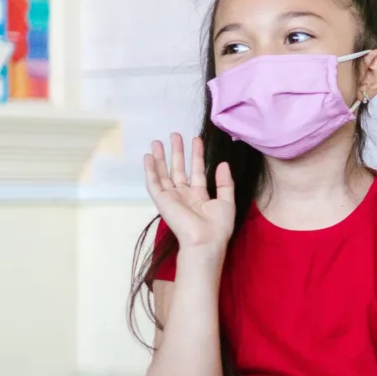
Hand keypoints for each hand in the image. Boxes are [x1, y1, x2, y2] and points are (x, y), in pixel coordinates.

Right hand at [143, 132, 234, 255]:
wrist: (205, 241)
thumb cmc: (218, 226)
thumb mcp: (227, 201)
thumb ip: (225, 182)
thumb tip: (223, 163)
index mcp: (199, 197)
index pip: (196, 171)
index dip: (196, 155)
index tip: (196, 139)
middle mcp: (184, 196)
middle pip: (178, 169)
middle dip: (177, 152)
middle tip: (175, 134)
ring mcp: (171, 198)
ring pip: (163, 174)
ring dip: (161, 158)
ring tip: (158, 141)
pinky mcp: (161, 201)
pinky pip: (153, 183)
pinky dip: (150, 170)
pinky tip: (149, 157)